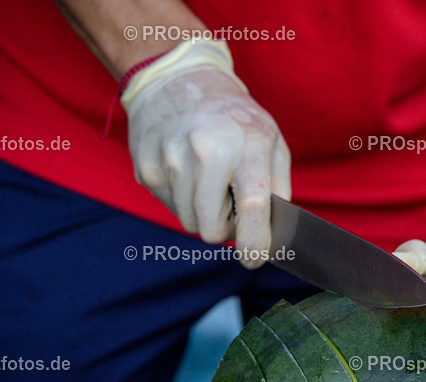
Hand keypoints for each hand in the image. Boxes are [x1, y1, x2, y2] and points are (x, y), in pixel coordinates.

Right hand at [121, 40, 288, 266]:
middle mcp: (205, 151)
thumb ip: (278, 189)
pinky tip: (187, 170)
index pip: (252, 204)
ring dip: (203, 213)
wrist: (179, 79)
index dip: (254, 241)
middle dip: (224, 230)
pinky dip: (182, 199)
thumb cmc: (234, 117)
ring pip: (189, 223)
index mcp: (245, 145)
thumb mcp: (271, 141)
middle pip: (211, 229)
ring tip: (209, 180)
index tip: (254, 258)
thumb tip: (275, 234)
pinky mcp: (146, 168)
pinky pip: (170, 208)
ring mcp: (171, 159)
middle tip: (231, 207)